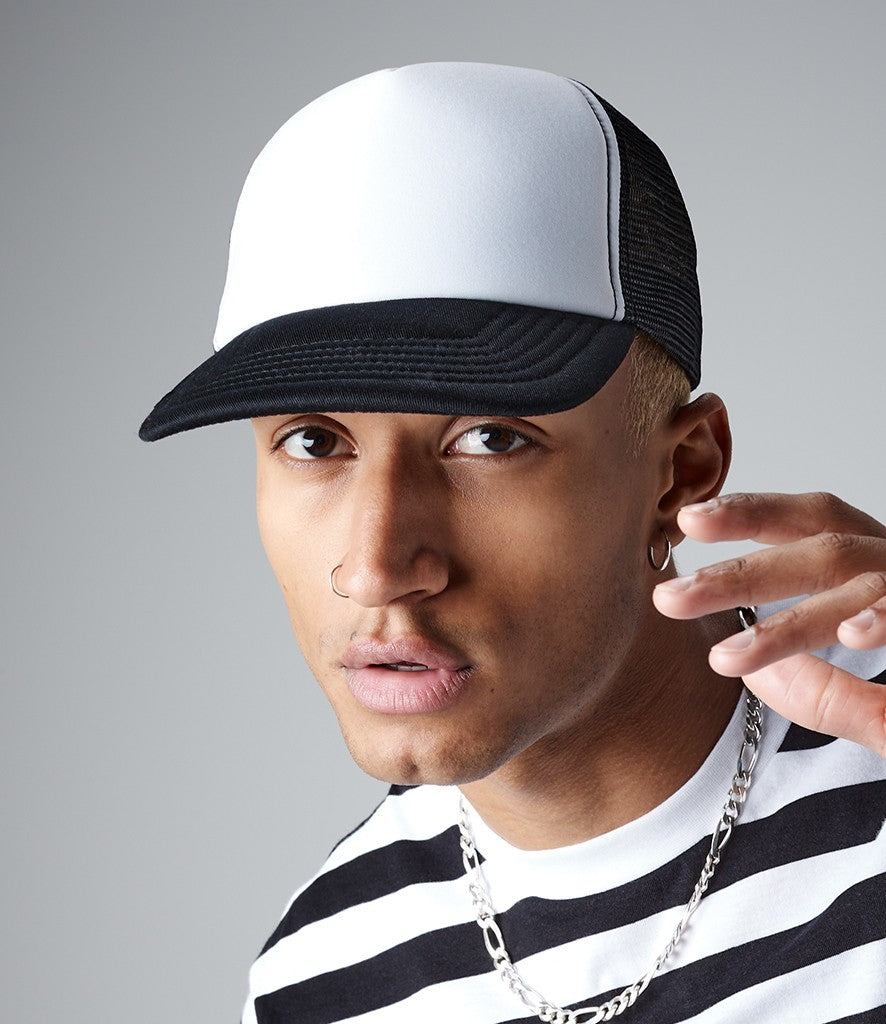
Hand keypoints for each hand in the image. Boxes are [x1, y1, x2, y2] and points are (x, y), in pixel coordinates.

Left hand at [652, 492, 885, 756]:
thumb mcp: (883, 703)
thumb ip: (828, 692)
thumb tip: (759, 677)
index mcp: (880, 572)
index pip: (810, 526)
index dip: (750, 515)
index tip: (686, 520)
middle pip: (822, 550)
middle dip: (741, 574)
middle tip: (670, 599)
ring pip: (859, 589)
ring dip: (791, 625)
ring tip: (727, 658)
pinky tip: (853, 634)